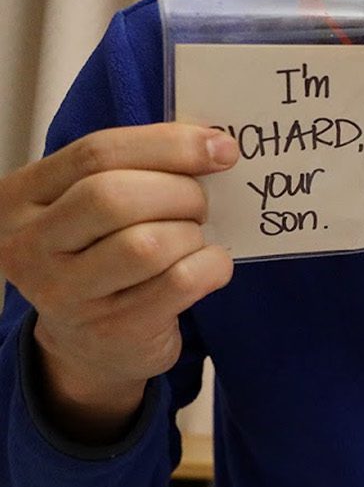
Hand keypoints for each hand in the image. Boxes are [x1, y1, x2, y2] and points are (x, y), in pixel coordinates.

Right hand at [0, 124, 236, 441]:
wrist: (91, 343)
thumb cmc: (102, 255)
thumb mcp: (97, 206)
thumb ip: (137, 168)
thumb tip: (216, 143)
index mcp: (21, 197)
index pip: (96, 153)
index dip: (168, 145)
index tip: (219, 148)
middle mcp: (29, 246)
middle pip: (115, 197)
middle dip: (180, 193)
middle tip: (200, 204)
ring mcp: (66, 293)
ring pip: (148, 244)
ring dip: (192, 233)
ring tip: (194, 238)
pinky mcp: (112, 329)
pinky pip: (180, 282)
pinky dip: (211, 265)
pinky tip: (209, 265)